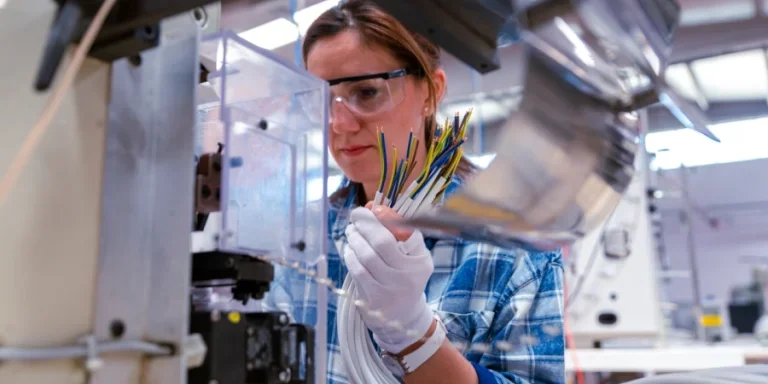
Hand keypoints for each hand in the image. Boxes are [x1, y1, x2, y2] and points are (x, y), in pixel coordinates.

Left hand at [343, 206, 434, 353]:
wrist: (402, 317)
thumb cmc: (407, 277)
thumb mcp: (416, 257)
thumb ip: (402, 232)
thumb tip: (374, 206)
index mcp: (420, 264)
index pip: (403, 234)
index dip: (382, 219)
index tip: (369, 209)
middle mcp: (406, 278)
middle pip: (381, 244)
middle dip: (364, 226)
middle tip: (356, 217)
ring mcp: (388, 290)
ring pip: (365, 257)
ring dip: (354, 239)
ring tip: (351, 232)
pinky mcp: (371, 299)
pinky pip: (356, 271)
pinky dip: (350, 256)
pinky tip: (350, 249)